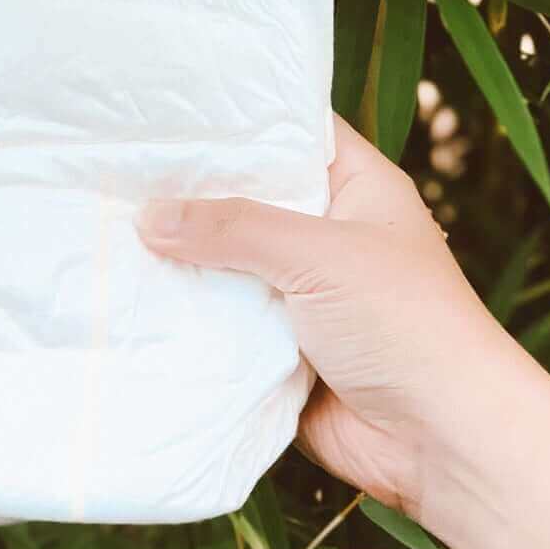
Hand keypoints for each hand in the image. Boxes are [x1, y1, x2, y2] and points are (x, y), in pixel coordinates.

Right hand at [137, 114, 541, 521]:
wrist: (444, 444)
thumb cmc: (406, 325)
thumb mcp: (321, 255)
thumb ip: (234, 228)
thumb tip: (149, 216)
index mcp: (356, 188)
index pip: (291, 130)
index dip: (237, 116)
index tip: (168, 104)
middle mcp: (326, 234)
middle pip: (246, 198)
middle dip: (190, 191)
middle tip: (115, 165)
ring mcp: (301, 294)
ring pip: (227, 263)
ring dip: (180, 259)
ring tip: (105, 226)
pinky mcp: (279, 350)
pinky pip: (222, 323)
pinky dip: (186, 317)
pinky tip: (126, 296)